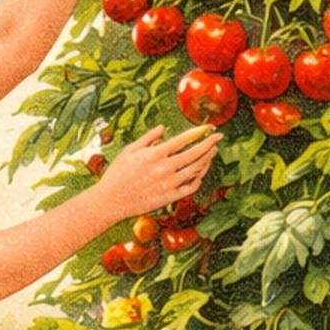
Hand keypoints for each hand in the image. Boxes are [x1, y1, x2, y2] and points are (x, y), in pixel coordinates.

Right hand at [94, 125, 219, 223]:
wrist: (111, 201)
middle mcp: (164, 168)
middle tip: (218, 138)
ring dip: (207, 160)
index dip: (199, 133)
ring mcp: (168, 184)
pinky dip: (198, 179)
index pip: (183, 140)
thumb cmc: (117, 174)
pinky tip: (200, 173)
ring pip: (195, 170)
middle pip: (194, 154)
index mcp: (155, 154)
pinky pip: (190, 188)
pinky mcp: (168, 197)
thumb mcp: (129, 151)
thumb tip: (163, 129)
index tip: (208, 128)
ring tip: (213, 153)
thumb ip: (148, 138)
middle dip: (210, 144)